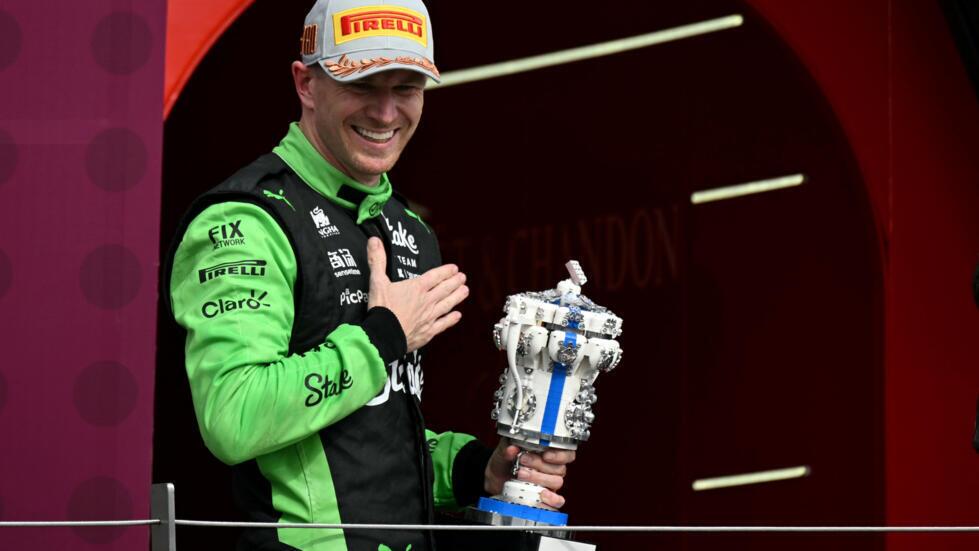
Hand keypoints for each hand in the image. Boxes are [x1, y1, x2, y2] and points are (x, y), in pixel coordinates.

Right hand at [366, 237, 468, 351]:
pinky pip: (443, 324)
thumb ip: (377, 260)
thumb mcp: (377, 281)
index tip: (454, 268)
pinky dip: (451, 319)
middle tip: (463, 277)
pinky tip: (457, 316)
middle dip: (455, 282)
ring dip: (457, 297)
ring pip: (447, 304)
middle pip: (445, 289)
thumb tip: (374, 241)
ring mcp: (429, 317)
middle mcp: (426, 301)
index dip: (446, 271)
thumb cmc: (381, 309)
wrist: (383, 335)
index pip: (435, 276)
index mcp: (416, 288)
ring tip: (465, 291)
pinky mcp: (428, 332)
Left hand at [484, 439, 575, 508]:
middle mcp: (552, 469)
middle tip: (523, 461)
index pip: (567, 454)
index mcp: (548, 454)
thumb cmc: (505, 462)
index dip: (560, 455)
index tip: (545, 455)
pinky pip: (557, 501)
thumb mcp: (505, 451)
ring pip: (557, 482)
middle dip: (540, 464)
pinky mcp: (545, 498)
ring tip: (521, 474)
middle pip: (559, 468)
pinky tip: (541, 495)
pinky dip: (551, 499)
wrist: (496, 478)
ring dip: (539, 478)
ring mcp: (549, 484)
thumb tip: (512, 449)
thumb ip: (509, 448)